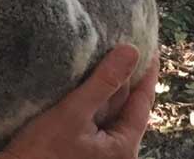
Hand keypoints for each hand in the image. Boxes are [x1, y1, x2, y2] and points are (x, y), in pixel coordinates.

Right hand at [0, 45, 158, 158]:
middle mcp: (116, 151)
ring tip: (107, 56)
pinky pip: (95, 116)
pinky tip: (87, 82)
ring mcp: (98, 150)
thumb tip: (131, 52)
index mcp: (123, 147)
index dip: (147, 74)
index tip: (151, 49)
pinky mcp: (81, 146)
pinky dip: (94, 98)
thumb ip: (103, 82)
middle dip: (126, 77)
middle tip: (127, 45)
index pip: (142, 103)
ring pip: (109, 111)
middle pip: (126, 106)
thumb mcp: (73, 112)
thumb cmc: (42, 150)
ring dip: (108, 86)